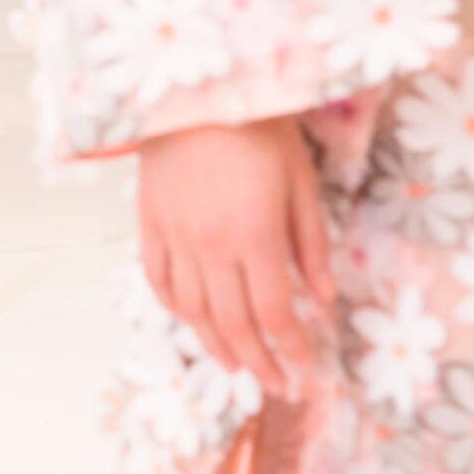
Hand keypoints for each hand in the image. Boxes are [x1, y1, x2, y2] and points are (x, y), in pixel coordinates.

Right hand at [138, 117, 335, 401]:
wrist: (194, 87)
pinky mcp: (149, 220)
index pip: (275, 311)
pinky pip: (157, 278)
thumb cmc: (258, 126)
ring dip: (215, 344)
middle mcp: (210, 243)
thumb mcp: (301, 180)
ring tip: (235, 366)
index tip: (306, 371)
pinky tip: (191, 319)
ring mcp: (174, 234)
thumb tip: (325, 297)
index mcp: (254, 234)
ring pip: (192, 309)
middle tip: (275, 386)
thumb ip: (311, 242)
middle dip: (258, 362)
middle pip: (233, 322)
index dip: (291, 348)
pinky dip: (175, 307)